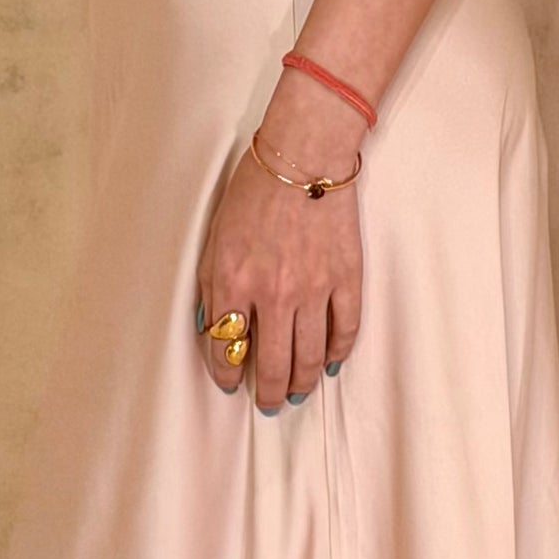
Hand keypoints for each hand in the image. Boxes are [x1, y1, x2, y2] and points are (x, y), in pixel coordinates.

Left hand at [197, 113, 365, 411]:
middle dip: (268, 393)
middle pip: (272, 366)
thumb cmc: (254, 190)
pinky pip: (345, 330)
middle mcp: (273, 294)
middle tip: (268, 403)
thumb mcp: (215, 238)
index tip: (232, 385)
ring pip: (310, 358)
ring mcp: (313, 289)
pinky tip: (332, 363)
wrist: (304, 155)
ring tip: (298, 392)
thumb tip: (213, 328)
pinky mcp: (346, 278)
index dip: (228, 376)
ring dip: (302, 383)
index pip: (227, 350)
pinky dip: (339, 353)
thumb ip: (213, 287)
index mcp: (233, 283)